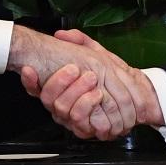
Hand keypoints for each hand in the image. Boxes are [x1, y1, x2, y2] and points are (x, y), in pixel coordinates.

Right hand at [13, 27, 160, 140]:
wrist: (136, 97)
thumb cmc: (113, 77)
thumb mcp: (96, 54)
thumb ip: (79, 42)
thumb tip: (62, 35)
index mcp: (59, 90)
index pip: (35, 87)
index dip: (29, 81)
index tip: (29, 69)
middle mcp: (61, 106)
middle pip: (48, 98)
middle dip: (60, 82)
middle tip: (75, 69)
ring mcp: (72, 119)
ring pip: (63, 109)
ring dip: (77, 92)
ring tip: (92, 80)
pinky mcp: (88, 129)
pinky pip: (82, 122)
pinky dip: (89, 106)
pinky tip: (98, 95)